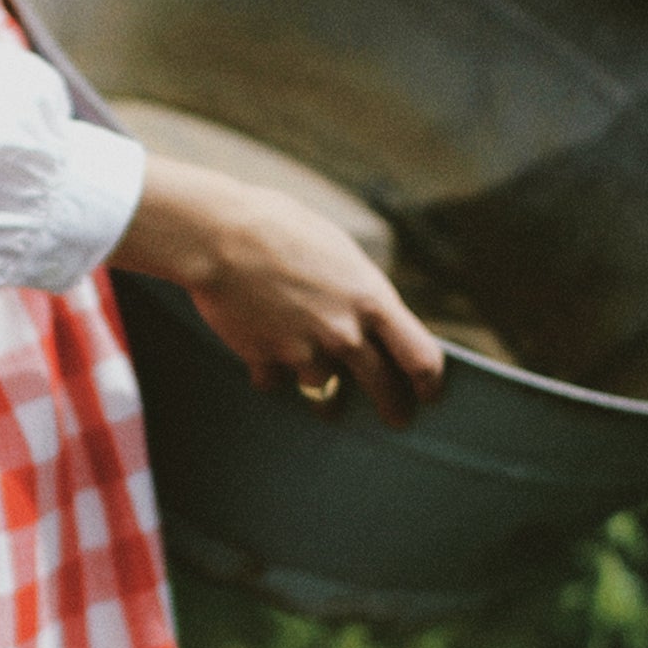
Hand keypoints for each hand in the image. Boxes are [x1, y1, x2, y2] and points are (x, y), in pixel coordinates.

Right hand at [111, 153, 443, 427]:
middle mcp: (344, 334)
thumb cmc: (279, 229)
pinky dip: (271, 371)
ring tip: (317, 386)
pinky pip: (276, 381)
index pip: (421, 357)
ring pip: (325, 393)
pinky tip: (262, 350)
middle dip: (392, 408)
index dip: (430, 382)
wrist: (217, 237)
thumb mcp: (339, 253)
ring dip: (322, 391)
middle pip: (382, 388)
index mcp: (371, 301)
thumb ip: (359, 292)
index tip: (429, 394)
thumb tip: (372, 318)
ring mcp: (305, 352)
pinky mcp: (266, 361)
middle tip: (395, 418)